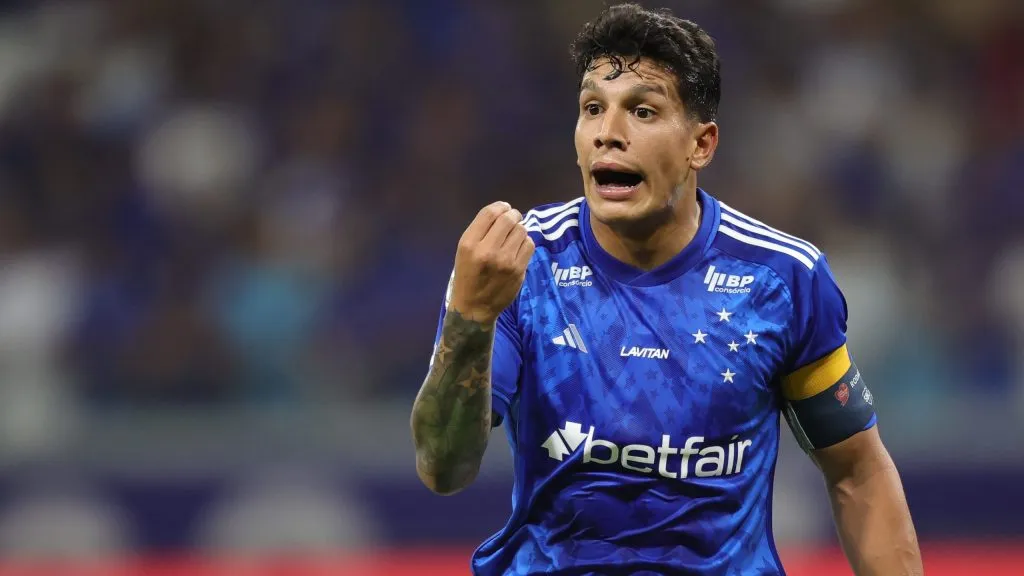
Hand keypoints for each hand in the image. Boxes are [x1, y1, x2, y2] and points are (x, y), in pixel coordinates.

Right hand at [448, 202, 534, 323]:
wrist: (474, 307)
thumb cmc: (468, 276)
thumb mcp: (464, 251)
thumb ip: (481, 231)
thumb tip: (505, 212)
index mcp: (469, 244)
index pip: (490, 213)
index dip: (500, 206)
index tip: (505, 208)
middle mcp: (487, 251)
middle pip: (509, 219)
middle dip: (513, 216)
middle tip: (513, 219)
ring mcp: (505, 261)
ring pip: (522, 231)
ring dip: (519, 230)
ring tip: (513, 237)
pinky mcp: (518, 270)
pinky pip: (529, 245)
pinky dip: (525, 243)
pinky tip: (518, 249)